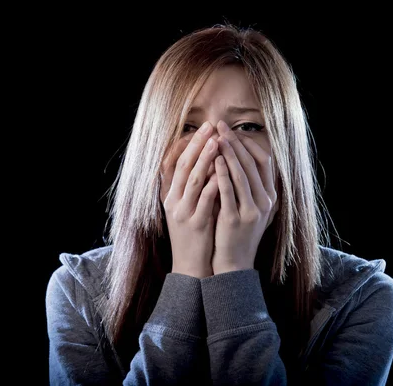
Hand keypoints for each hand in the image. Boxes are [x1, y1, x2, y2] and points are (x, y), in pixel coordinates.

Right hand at [160, 122, 219, 277]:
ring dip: (204, 159)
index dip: (185, 145)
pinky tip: (223, 172)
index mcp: (170, 196)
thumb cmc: (193, 235)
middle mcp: (173, 202)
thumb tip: (205, 162)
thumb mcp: (186, 209)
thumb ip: (192, 188)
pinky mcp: (196, 224)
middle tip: (209, 126)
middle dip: (196, 145)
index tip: (198, 129)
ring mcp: (183, 213)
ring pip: (192, 180)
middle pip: (182, 166)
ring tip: (216, 142)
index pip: (173, 163)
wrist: (190, 267)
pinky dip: (213, 184)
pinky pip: (205, 200)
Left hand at [212, 120, 277, 274]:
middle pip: (251, 164)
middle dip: (235, 142)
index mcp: (270, 196)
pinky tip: (214, 160)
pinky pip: (229, 191)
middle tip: (221, 126)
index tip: (233, 130)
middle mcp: (265, 202)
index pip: (263, 161)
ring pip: (241, 175)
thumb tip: (237, 156)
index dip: (248, 143)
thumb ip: (248, 185)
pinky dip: (222, 173)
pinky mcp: (237, 219)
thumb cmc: (237, 232)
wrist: (234, 263)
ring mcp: (252, 211)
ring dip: (228, 153)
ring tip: (216, 137)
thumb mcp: (250, 207)